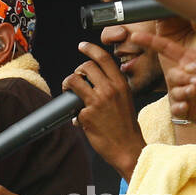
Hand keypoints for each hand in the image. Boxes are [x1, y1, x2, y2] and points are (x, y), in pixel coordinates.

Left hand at [63, 42, 144, 178]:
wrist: (128, 148)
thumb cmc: (126, 127)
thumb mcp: (125, 100)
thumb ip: (112, 88)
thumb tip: (94, 82)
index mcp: (120, 84)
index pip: (103, 58)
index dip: (90, 49)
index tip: (82, 46)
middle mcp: (109, 89)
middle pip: (85, 67)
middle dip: (77, 71)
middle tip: (75, 79)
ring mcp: (97, 101)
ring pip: (74, 81)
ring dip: (67, 84)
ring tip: (69, 91)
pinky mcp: (87, 114)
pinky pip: (72, 105)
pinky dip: (73, 111)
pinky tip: (79, 119)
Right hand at [130, 31, 195, 126]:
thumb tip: (188, 66)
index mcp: (192, 62)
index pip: (167, 50)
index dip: (151, 42)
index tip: (135, 37)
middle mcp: (187, 77)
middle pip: (171, 75)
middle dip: (180, 78)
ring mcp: (187, 94)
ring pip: (173, 92)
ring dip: (182, 92)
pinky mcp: (190, 110)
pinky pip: (176, 109)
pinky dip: (180, 107)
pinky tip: (188, 106)